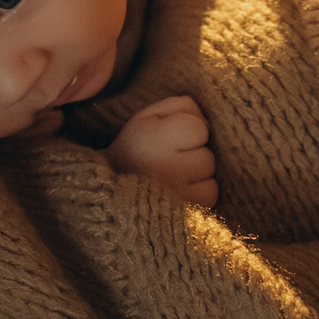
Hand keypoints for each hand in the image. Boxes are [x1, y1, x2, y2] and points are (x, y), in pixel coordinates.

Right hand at [106, 94, 217, 208]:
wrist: (109, 190)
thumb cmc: (136, 149)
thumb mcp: (148, 116)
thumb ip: (181, 106)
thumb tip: (208, 120)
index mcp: (152, 138)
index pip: (198, 129)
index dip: (189, 130)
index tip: (170, 138)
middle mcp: (164, 167)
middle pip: (207, 155)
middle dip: (194, 154)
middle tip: (170, 160)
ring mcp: (174, 194)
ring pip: (210, 176)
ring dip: (197, 175)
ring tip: (174, 176)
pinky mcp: (182, 213)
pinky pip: (209, 196)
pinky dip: (199, 193)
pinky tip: (180, 191)